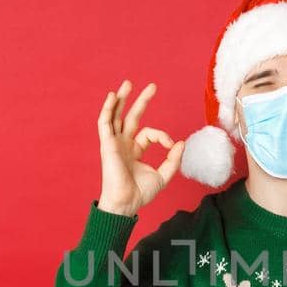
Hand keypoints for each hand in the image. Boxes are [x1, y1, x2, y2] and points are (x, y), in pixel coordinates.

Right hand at [96, 79, 183, 215]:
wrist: (126, 203)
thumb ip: (173, 159)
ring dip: (122, 99)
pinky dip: (107, 109)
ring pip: (116, 116)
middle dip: (141, 101)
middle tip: (153, 86)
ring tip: (129, 83)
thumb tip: (181, 142)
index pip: (149, 133)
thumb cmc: (140, 193)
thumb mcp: (163, 175)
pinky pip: (104, 123)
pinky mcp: (107, 144)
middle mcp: (123, 144)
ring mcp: (114, 143)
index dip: (163, 136)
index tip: (172, 144)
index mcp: (134, 151)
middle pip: (131, 117)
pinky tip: (112, 96)